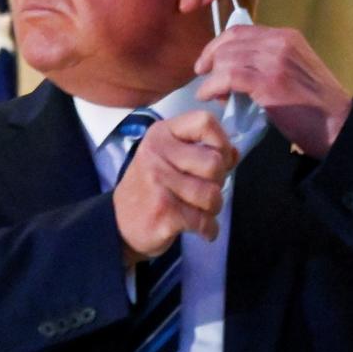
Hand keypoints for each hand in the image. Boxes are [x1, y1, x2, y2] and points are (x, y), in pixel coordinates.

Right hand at [112, 110, 238, 262]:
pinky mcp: (163, 212)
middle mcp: (157, 154)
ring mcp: (158, 183)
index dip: (221, 142)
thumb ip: (202, 150)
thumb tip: (234, 152)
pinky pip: (204, 220)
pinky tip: (202, 229)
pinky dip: (209, 229)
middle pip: (214, 163)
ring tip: (201, 210)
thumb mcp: (168, 158)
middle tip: (205, 190)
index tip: (219, 158)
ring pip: (212, 194)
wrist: (118, 224)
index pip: (205, 122)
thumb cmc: (150, 188)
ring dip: (214, 208)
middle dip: (219, 182)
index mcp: (161, 134)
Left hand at [194, 25, 352, 158]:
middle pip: (230, 42)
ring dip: (211, 77)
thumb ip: (267, 64)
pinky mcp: (269, 82)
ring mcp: (275, 61)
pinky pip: (228, 77)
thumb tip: (232, 70)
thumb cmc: (314, 107)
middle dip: (210, 59)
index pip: (240, 31)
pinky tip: (209, 97)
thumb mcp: (293, 72)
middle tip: (203, 78)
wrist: (337, 125)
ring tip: (209, 93)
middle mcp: (280, 42)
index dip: (218, 45)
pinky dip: (212, 86)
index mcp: (286, 37)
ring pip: (226, 58)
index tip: (207, 62)